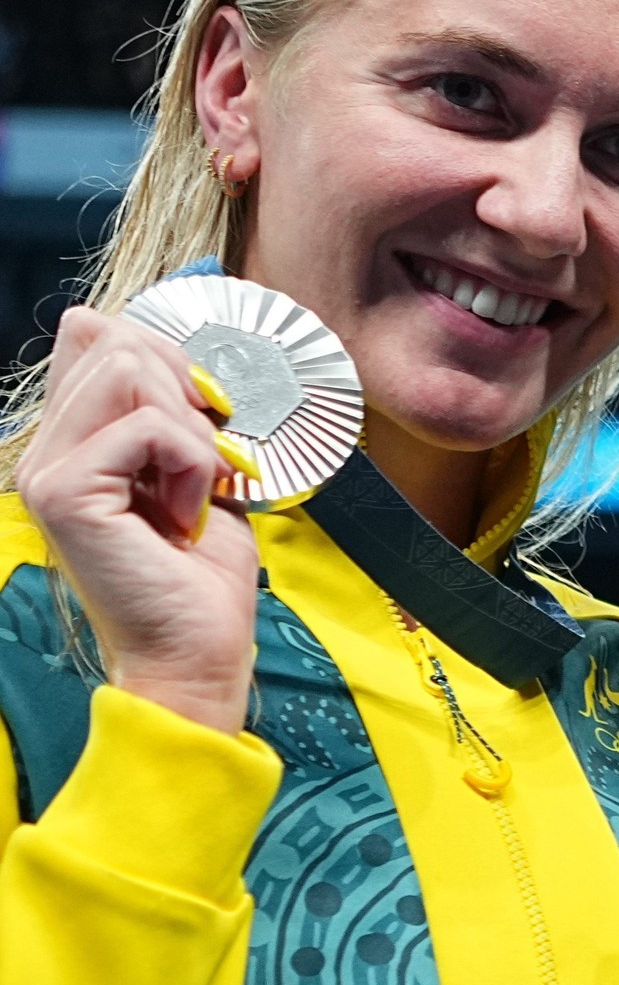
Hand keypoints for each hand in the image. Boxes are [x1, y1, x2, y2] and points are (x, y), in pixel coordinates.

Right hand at [15, 307, 260, 733]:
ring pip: (128, 370)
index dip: (168, 359)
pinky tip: (186, 512)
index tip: (205, 419)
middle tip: (204, 464)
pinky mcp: (66, 493)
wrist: (198, 650)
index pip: (97, 335)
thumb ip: (177, 410)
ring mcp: (46, 470)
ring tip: (193, 490)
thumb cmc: (203, 570)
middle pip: (117, 343)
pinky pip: (149, 426)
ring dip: (191, 430)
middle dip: (187, 393)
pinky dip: (192, 461)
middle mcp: (47, 449)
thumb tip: (175, 354)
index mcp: (74, 437)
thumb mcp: (197, 468)